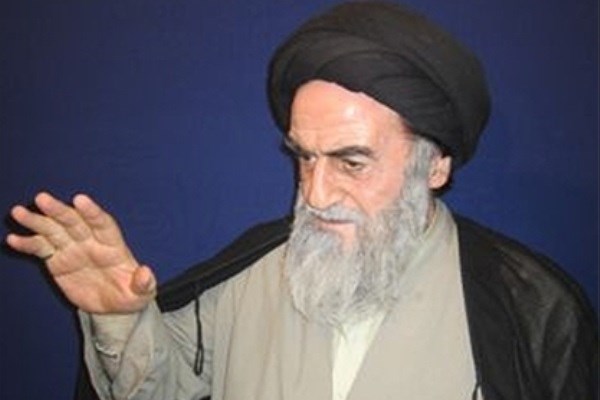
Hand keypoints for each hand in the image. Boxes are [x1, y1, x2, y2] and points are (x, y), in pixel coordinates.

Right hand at [6, 192, 155, 313]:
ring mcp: (73, 249)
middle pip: (74, 222)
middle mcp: (91, 242)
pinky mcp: (58, 260)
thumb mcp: (142, 294)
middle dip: (59, 211)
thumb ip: (144, 284)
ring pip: (53, 230)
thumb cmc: (131, 294)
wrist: (114, 305)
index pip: (103, 224)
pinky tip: (13, 239)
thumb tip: (147, 273)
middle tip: (41, 198)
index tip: (80, 200)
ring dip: (37, 221)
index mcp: (113, 246)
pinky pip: (41, 249)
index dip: (92, 212)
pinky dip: (28, 244)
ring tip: (18, 212)